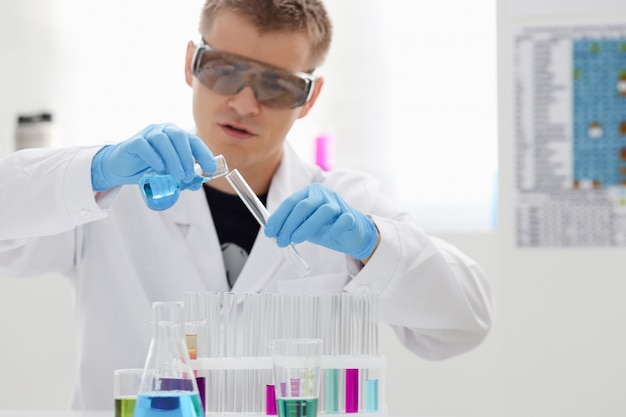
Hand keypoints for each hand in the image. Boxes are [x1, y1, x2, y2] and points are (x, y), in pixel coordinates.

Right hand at [91, 123, 215, 191]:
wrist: (123, 168)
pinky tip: (159, 168)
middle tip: (188, 176)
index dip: (203, 153)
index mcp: (176, 135)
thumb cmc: (149, 168)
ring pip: (163, 140)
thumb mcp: (170, 174)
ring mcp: (147, 134)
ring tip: (177, 176)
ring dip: (173, 158)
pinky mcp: (133, 142)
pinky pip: (144, 145)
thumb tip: (197, 184)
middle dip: (187, 157)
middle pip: (179, 137)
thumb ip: (183, 177)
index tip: (210, 168)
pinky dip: (153, 156)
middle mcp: (163, 130)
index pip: (193, 140)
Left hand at [265, 183, 378, 259]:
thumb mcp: (305, 224)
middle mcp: (324, 194)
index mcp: (310, 193)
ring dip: (306, 227)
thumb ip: (292, 225)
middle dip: (289, 224)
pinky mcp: (351, 216)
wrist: (351, 232)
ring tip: (296, 240)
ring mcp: (338, 203)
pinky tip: (324, 239)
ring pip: (322, 211)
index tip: (270, 232)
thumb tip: (273, 232)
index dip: (278, 217)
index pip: (291, 202)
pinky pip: (341, 221)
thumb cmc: (325, 227)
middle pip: (304, 206)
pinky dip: (332, 231)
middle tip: (281, 241)